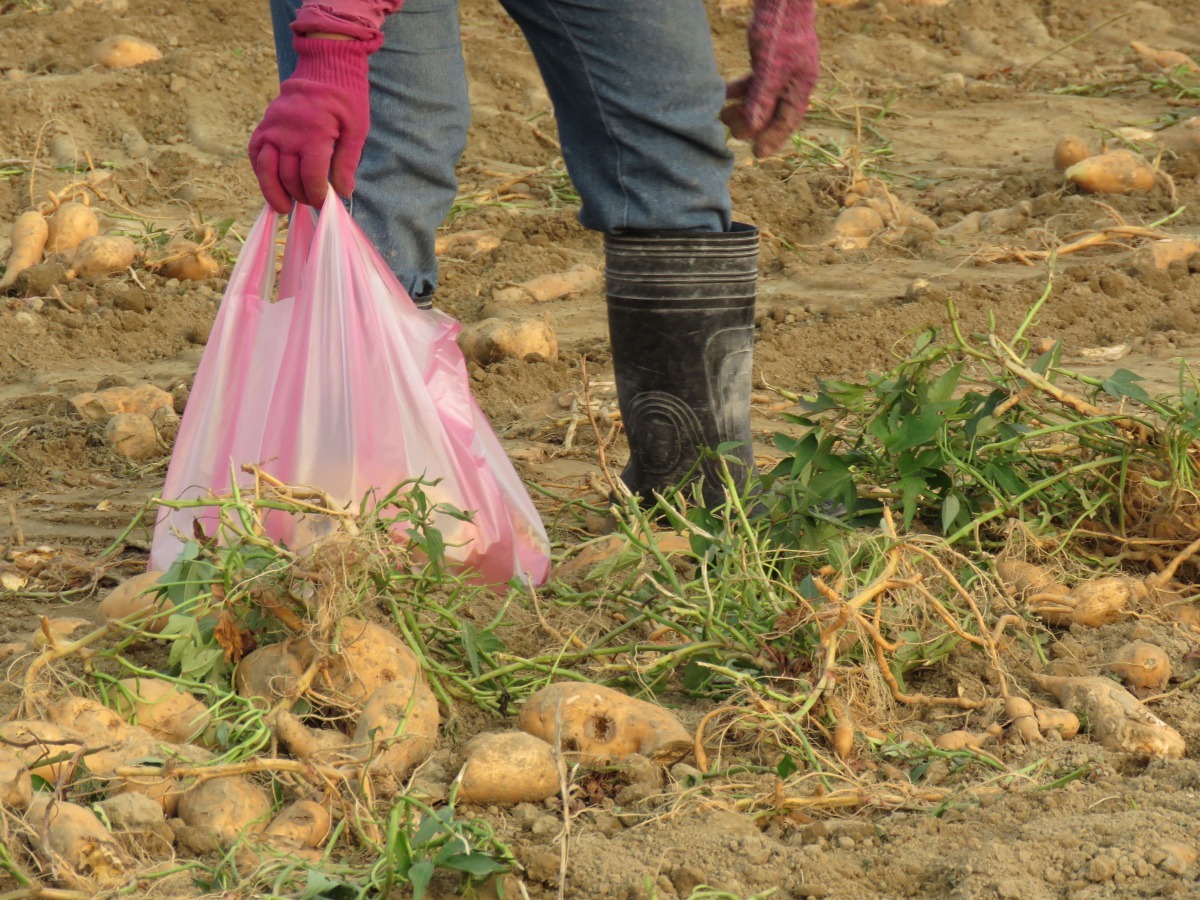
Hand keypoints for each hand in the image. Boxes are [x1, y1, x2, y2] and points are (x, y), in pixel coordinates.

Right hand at [248, 33, 381, 212]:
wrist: (325, 67)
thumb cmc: (346, 99)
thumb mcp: (357, 131)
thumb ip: (347, 163)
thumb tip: (342, 193)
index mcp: (314, 134)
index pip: (310, 176)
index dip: (317, 195)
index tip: (325, 203)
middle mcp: (288, 132)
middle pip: (288, 176)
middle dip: (301, 195)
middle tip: (312, 203)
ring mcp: (272, 128)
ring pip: (266, 168)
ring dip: (274, 192)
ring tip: (284, 207)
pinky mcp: (264, 125)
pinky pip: (255, 153)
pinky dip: (260, 172)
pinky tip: (270, 185)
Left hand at [721, 0, 819, 157]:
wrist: (781, 2)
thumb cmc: (780, 32)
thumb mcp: (770, 68)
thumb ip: (762, 97)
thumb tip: (754, 128)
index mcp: (800, 87)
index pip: (787, 121)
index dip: (772, 138)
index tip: (758, 154)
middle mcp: (793, 82)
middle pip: (773, 113)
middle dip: (753, 125)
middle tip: (733, 134)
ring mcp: (782, 72)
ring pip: (762, 98)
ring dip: (743, 109)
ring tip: (723, 116)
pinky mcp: (769, 61)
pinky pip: (754, 83)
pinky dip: (740, 91)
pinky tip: (722, 95)